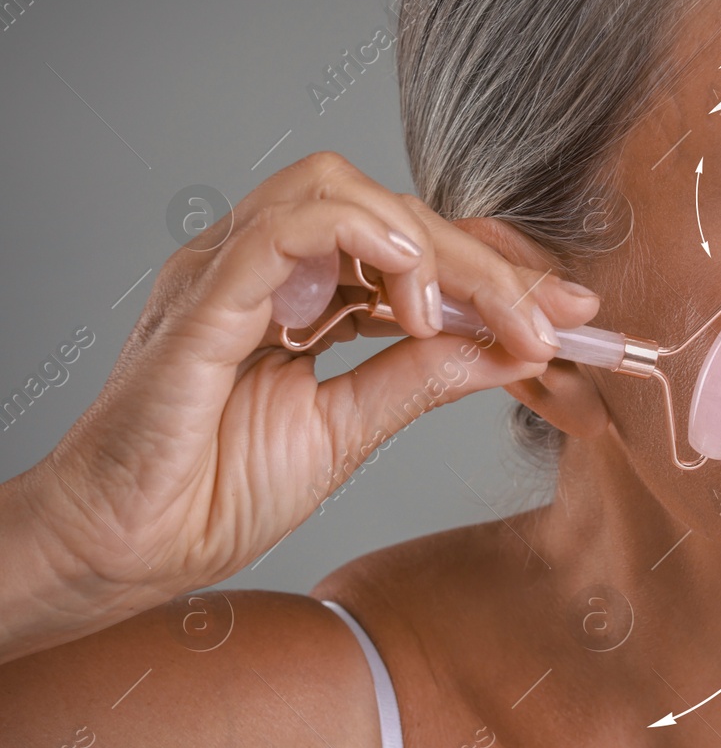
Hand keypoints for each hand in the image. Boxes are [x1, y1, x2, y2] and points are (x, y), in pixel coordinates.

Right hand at [1, 151, 599, 662]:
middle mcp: (266, 271)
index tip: (571, 314)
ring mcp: (228, 275)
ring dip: (428, 246)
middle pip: (391, 215)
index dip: (495, 273)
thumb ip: (421, 378)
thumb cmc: (210, 491)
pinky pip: (280, 229)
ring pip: (342, 195)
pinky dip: (357, 236)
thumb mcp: (348, 429)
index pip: (411, 250)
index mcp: (302, 298)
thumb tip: (506, 349)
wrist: (122, 552)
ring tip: (463, 318)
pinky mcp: (200, 301)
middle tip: (553, 318)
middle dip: (486, 263)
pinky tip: (411, 284)